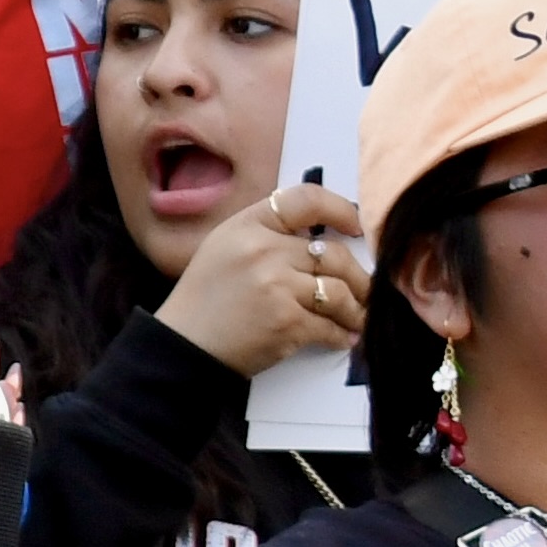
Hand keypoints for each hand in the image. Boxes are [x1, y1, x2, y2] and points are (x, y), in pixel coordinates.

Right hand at [151, 179, 370, 375]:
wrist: (182, 347)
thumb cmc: (203, 301)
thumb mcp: (224, 249)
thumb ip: (266, 235)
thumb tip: (322, 239)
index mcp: (246, 226)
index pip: (306, 200)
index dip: (340, 210)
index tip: (356, 228)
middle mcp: (262, 250)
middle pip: (333, 255)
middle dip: (357, 277)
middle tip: (364, 291)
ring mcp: (276, 286)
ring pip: (339, 291)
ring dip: (355, 310)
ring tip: (355, 319)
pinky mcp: (286, 322)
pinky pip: (330, 325)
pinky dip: (341, 335)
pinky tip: (341, 338)